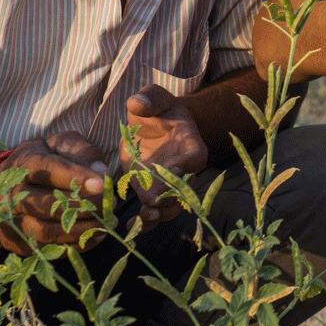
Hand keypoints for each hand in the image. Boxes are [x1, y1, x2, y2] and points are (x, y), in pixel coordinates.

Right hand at [0, 131, 107, 254]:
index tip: (102, 184)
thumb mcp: (61, 144)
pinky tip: (97, 235)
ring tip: (108, 222)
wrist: (5, 181)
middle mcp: (13, 194)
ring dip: (82, 229)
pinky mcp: (18, 242)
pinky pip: (48, 248)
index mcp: (24, 164)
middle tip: (110, 203)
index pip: (48, 171)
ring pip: (47, 231)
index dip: (76, 178)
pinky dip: (76, 245)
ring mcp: (12, 220)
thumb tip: (101, 171)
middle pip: (48, 205)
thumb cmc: (44, 158)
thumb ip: (82, 152)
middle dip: (84, 206)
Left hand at [121, 85, 207, 227]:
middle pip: (184, 187)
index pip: (196, 156)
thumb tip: (137, 104)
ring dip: (159, 214)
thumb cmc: (156, 110)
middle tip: (152, 201)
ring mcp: (168, 184)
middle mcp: (183, 168)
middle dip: (169, 196)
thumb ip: (149, 98)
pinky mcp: (152, 193)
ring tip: (144, 217)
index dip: (186, 164)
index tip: (171, 168)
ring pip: (171, 205)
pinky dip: (143, 223)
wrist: (152, 126)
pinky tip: (129, 227)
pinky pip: (153, 212)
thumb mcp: (154, 98)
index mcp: (190, 143)